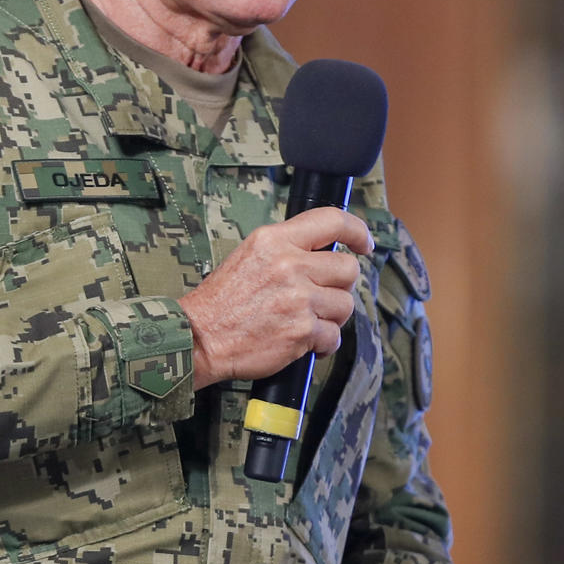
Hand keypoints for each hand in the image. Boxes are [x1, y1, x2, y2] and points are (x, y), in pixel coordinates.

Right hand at [180, 207, 372, 388]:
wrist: (200, 337)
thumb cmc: (221, 301)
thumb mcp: (250, 255)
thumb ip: (287, 248)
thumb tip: (323, 250)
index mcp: (275, 240)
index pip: (332, 221)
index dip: (357, 231)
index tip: (363, 243)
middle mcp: (290, 265)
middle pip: (347, 268)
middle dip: (340, 285)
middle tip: (322, 295)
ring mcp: (298, 299)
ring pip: (345, 304)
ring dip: (332, 316)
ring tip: (307, 320)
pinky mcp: (302, 330)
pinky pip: (333, 336)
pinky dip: (323, 343)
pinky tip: (305, 341)